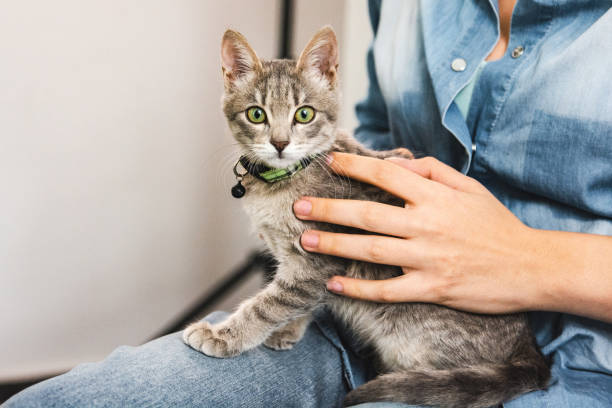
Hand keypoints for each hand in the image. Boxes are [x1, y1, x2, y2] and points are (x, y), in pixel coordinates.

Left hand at [293, 152, 544, 313]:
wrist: (530, 266)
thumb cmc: (495, 224)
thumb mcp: (469, 187)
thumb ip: (432, 171)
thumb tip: (397, 162)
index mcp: (435, 196)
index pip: (385, 175)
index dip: (354, 167)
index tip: (329, 163)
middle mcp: (428, 225)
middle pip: (368, 214)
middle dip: (329, 209)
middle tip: (300, 207)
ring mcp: (429, 259)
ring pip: (371, 250)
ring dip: (335, 245)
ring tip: (306, 241)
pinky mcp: (432, 289)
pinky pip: (388, 290)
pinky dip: (358, 288)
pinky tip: (333, 283)